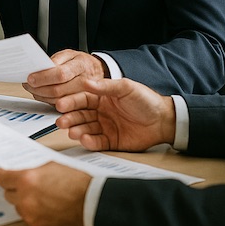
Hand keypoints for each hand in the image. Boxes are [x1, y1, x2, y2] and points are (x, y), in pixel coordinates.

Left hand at [0, 162, 89, 225]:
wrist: (92, 204)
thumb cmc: (77, 183)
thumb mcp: (52, 165)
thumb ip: (33, 168)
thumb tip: (22, 168)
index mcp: (27, 179)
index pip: (1, 177)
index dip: (5, 175)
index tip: (8, 175)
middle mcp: (25, 198)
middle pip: (8, 193)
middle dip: (16, 189)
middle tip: (29, 186)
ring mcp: (30, 214)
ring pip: (18, 206)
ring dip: (25, 201)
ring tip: (42, 197)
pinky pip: (28, 218)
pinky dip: (34, 213)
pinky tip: (47, 207)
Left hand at [24, 49, 105, 104]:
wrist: (98, 71)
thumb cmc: (80, 62)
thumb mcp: (70, 54)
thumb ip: (56, 60)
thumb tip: (40, 68)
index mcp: (81, 66)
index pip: (61, 74)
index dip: (44, 77)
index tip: (30, 78)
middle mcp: (85, 82)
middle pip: (58, 90)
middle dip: (39, 89)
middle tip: (27, 85)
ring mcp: (85, 95)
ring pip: (59, 100)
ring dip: (42, 96)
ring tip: (31, 90)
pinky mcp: (81, 105)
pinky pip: (62, 107)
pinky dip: (48, 102)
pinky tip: (41, 95)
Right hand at [55, 77, 175, 150]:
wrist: (163, 121)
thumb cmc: (146, 101)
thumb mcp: (126, 88)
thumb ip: (106, 86)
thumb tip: (86, 82)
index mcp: (101, 98)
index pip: (81, 99)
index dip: (70, 102)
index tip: (60, 105)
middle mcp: (99, 113)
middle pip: (80, 116)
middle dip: (70, 119)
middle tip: (61, 122)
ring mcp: (104, 128)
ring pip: (86, 129)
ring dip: (77, 131)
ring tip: (72, 132)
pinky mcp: (111, 142)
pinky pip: (97, 143)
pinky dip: (90, 142)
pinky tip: (85, 140)